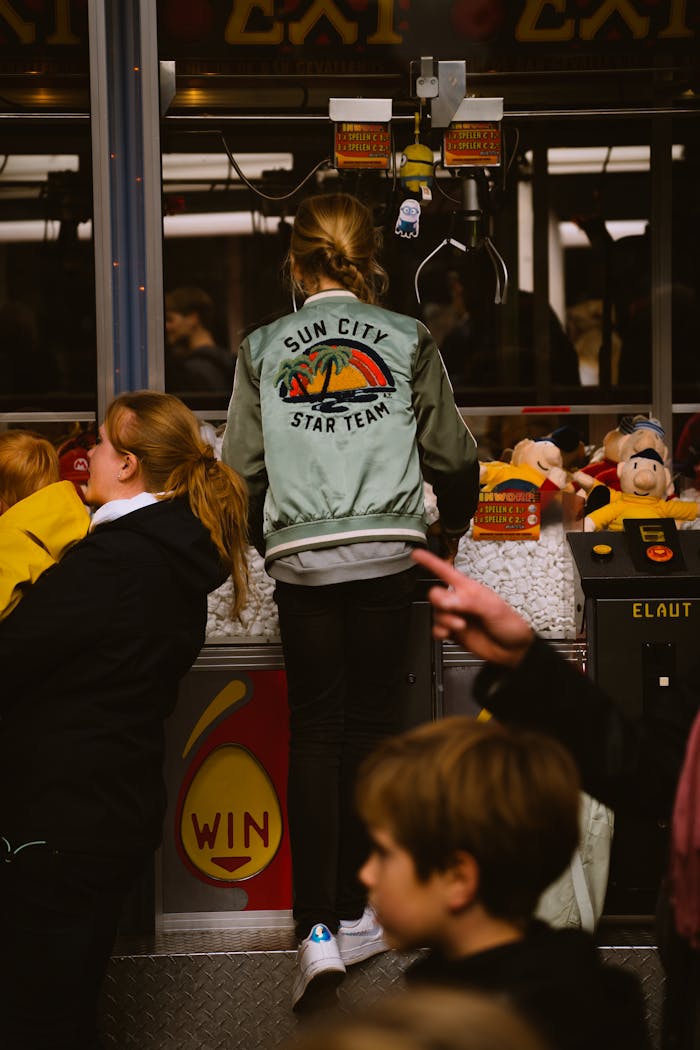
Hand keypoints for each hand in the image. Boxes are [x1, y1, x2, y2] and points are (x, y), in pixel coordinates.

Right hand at [412, 548, 533, 667]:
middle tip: (451, 608)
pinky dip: (440, 631)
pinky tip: (449, 632)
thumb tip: (448, 599)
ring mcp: (456, 616)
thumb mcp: (492, 608)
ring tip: (461, 625)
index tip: (416, 554)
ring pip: (435, 613)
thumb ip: (468, 601)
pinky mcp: (454, 632)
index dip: (430, 561)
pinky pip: (436, 629)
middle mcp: (460, 601)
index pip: (446, 570)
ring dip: (445, 620)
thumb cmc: (511, 624)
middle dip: (440, 602)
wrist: (515, 649)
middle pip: (435, 594)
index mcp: (469, 588)